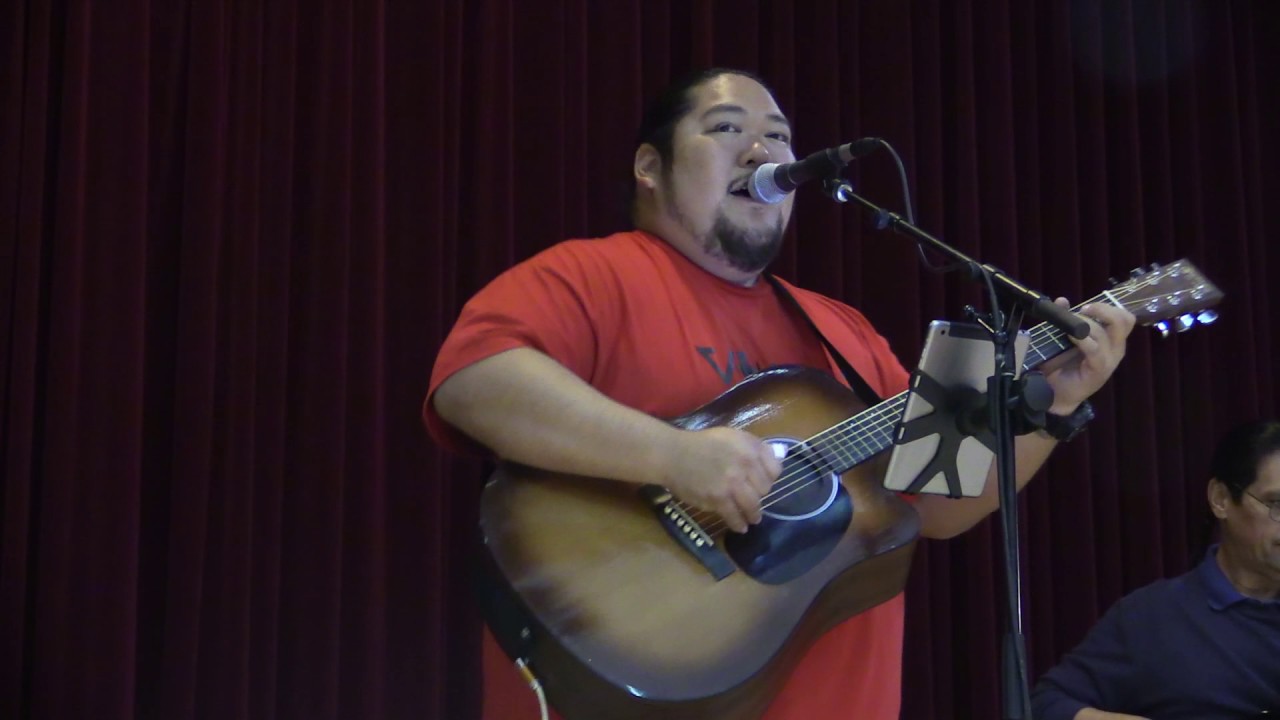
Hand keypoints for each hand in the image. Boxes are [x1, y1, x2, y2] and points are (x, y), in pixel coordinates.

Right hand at [659, 426, 781, 533]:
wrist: (673, 454)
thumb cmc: (702, 444)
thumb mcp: (732, 436)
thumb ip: (754, 448)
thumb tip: (777, 459)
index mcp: (750, 447)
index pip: (775, 470)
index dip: (770, 478)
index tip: (762, 483)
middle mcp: (745, 463)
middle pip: (765, 489)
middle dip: (759, 495)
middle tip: (753, 500)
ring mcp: (732, 482)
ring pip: (753, 505)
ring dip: (754, 515)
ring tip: (753, 519)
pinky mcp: (718, 498)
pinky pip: (734, 516)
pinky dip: (739, 524)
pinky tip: (740, 527)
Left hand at [1040, 298, 1135, 412]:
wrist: (1055, 392)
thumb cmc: (1062, 364)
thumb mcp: (1064, 337)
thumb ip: (1066, 319)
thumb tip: (1062, 300)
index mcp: (1112, 339)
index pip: (1125, 318)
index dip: (1109, 307)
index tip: (1088, 305)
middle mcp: (1115, 348)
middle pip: (1124, 321)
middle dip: (1103, 310)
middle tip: (1084, 309)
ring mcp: (1109, 360)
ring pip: (1107, 333)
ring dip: (1087, 324)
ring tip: (1070, 324)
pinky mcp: (1099, 370)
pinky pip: (1095, 350)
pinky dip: (1082, 339)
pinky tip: (1070, 336)